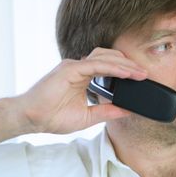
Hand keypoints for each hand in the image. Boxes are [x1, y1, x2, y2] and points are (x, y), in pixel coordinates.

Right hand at [17, 47, 146, 133]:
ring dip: (123, 64)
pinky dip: (113, 68)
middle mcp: (78, 68)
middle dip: (128, 64)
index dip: (125, 71)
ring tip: (139, 72)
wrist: (31, 119)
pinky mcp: (69, 69)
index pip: (108, 68)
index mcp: (82, 77)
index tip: (141, 78)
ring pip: (104, 58)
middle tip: (144, 74)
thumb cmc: (52, 117)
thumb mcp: (87, 117)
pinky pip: (96, 65)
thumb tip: (126, 111)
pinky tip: (126, 73)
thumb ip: (106, 111)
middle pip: (108, 58)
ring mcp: (74, 67)